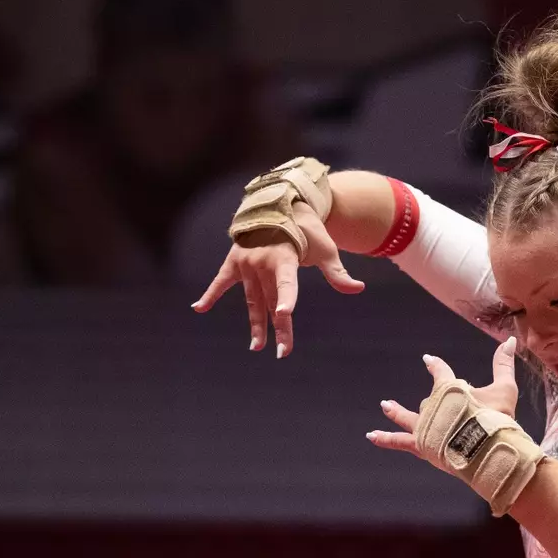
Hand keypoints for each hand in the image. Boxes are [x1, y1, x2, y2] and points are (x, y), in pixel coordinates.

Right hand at [190, 203, 364, 356]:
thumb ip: (337, 273)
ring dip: (256, 324)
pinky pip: (221, 281)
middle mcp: (262, 262)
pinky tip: (198, 308)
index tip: (285, 313)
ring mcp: (246, 263)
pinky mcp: (235, 261)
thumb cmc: (307, 229)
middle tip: (284, 352)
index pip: (287, 282)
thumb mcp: (325, 249)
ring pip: (252, 300)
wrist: (280, 204)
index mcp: (285, 257)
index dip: (287, 297)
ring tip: (257, 347)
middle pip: (272, 300)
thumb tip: (359, 289)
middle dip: (279, 327)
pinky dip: (210, 294)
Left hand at [367, 337, 520, 465]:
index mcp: (451, 389)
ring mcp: (425, 426)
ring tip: (385, 405)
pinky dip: (385, 438)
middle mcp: (433, 405)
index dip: (435, 366)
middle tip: (451, 409)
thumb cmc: (497, 419)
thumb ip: (504, 364)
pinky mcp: (421, 445)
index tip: (427, 359)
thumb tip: (511, 340)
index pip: (441, 372)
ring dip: (396, 411)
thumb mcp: (505, 389)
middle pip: (431, 401)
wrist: (488, 450)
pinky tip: (371, 435)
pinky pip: (398, 441)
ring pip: (407, 417)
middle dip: (438, 403)